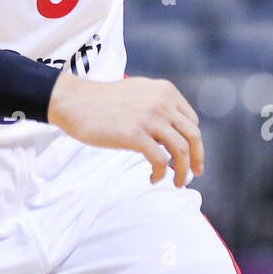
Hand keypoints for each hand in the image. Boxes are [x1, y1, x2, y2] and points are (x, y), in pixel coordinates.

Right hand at [47, 74, 202, 187]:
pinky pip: (161, 160)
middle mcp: (162, 102)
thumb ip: (157, 105)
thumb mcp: (139, 92)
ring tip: (177, 182)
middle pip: (193, 136)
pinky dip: (161, 173)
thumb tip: (172, 131)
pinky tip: (153, 178)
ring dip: (183, 171)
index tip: (191, 156)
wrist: (76, 102)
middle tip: (193, 174)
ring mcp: (150, 118)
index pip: (192, 121)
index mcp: (165, 91)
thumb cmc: (103, 101)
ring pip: (181, 151)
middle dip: (197, 159)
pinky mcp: (136, 135)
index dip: (194, 142)